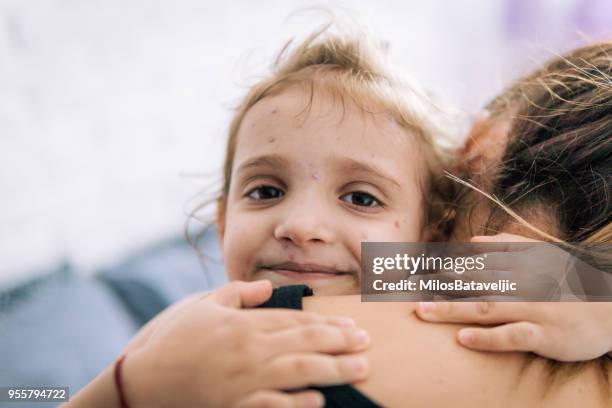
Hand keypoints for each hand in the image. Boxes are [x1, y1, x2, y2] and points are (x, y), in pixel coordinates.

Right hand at [121, 280, 370, 406]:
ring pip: (298, 372)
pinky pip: (273, 406)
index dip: (327, 323)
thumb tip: (268, 286)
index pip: (294, 321)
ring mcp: (244, 381)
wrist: (143, 383)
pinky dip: (297, 404)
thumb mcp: (202, 306)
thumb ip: (237, 293)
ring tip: (360, 368)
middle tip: (368, 344)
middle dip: (340, 343)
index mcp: (243, 325)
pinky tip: (319, 401)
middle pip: (304, 343)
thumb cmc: (174, 340)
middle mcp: (249, 351)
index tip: (352, 324)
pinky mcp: (235, 406)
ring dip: (332, 370)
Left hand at [415, 234, 611, 360]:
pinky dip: (488, 337)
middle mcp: (520, 286)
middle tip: (405, 291)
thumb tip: (471, 243)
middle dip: (435, 287)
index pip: (471, 267)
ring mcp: (532, 310)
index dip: (439, 270)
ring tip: (422, 312)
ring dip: (452, 310)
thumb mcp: (542, 256)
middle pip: (471, 285)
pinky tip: (464, 338)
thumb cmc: (569, 282)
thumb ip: (507, 246)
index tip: (412, 274)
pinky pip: (513, 336)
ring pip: (486, 308)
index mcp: (517, 267)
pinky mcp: (544, 335)